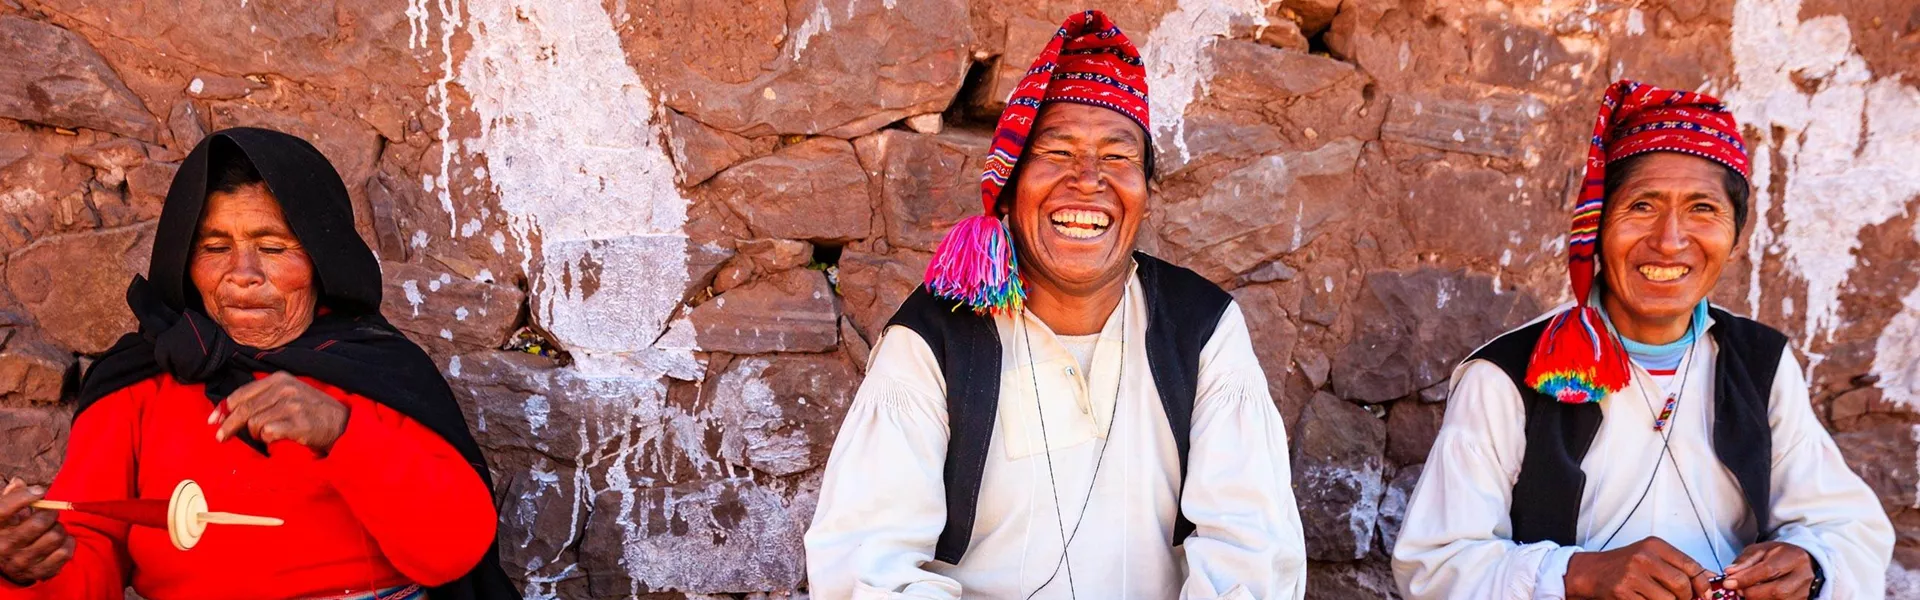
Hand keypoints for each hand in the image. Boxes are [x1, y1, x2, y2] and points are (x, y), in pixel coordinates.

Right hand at [0, 478, 73, 584]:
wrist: (3, 563)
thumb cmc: (7, 529)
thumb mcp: (3, 513)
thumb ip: (10, 495)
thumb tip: (19, 482)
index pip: (4, 509)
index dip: (24, 497)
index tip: (40, 491)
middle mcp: (4, 546)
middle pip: (39, 523)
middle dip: (50, 514)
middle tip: (50, 513)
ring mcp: (20, 562)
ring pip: (55, 536)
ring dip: (59, 529)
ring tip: (54, 529)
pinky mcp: (37, 573)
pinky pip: (64, 553)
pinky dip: (68, 543)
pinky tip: (61, 541)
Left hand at [210, 372, 349, 454]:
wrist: (343, 423)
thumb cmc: (312, 411)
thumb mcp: (289, 394)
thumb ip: (262, 398)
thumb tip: (226, 411)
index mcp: (279, 379)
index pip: (242, 393)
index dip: (224, 408)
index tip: (213, 421)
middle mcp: (285, 388)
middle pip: (244, 409)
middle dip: (229, 425)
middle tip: (221, 438)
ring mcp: (292, 405)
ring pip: (255, 423)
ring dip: (257, 434)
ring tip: (268, 435)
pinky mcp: (298, 422)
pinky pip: (268, 433)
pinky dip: (268, 439)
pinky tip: (278, 438)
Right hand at [1564, 537, 1714, 599]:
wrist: (1590, 572)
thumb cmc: (1623, 565)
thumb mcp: (1651, 557)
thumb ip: (1678, 566)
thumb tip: (1710, 579)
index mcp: (1654, 545)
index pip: (1690, 565)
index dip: (1703, 583)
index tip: (1706, 595)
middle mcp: (1643, 557)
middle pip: (1681, 584)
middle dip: (1686, 598)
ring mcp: (1632, 575)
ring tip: (1658, 598)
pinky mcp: (1622, 592)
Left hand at [1721, 541, 1814, 598]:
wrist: (1804, 563)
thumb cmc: (1780, 555)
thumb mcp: (1761, 550)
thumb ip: (1745, 561)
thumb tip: (1730, 572)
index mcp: (1793, 557)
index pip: (1768, 570)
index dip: (1746, 578)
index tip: (1728, 582)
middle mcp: (1803, 576)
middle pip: (1777, 591)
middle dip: (1752, 593)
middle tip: (1737, 591)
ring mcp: (1805, 592)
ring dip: (1758, 599)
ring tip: (1747, 593)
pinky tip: (1758, 597)